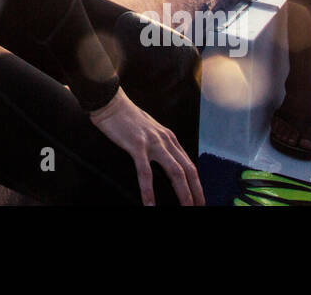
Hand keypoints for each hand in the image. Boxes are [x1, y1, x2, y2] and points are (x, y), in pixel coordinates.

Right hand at [89, 89, 203, 205]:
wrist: (111, 102)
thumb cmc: (126, 117)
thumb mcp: (149, 129)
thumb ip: (158, 143)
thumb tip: (162, 160)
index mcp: (169, 137)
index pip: (189, 164)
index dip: (196, 183)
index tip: (199, 198)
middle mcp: (166, 140)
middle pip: (188, 170)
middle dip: (196, 192)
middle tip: (199, 208)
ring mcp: (153, 143)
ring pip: (175, 172)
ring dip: (183, 193)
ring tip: (186, 208)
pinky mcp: (137, 146)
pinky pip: (145, 173)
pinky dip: (148, 190)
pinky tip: (149, 204)